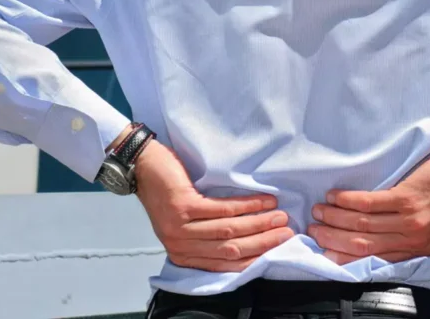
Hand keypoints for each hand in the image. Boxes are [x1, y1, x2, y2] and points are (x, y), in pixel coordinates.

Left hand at [134, 139, 294, 271]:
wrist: (143, 166)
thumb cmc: (168, 193)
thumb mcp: (187, 224)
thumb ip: (208, 238)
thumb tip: (249, 242)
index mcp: (183, 254)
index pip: (225, 265)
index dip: (254, 258)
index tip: (277, 250)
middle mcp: (180, 245)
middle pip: (231, 249)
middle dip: (263, 242)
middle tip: (286, 232)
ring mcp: (180, 227)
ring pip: (229, 230)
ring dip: (259, 223)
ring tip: (279, 215)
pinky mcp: (183, 206)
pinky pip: (222, 209)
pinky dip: (247, 205)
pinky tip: (263, 201)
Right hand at [308, 128, 429, 264]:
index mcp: (422, 249)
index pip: (377, 259)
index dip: (348, 257)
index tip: (327, 252)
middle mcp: (413, 239)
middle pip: (363, 244)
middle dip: (333, 239)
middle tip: (313, 231)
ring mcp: (409, 219)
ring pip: (361, 225)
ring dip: (335, 219)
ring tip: (318, 212)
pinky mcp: (406, 197)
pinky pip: (368, 204)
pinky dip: (347, 201)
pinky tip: (334, 197)